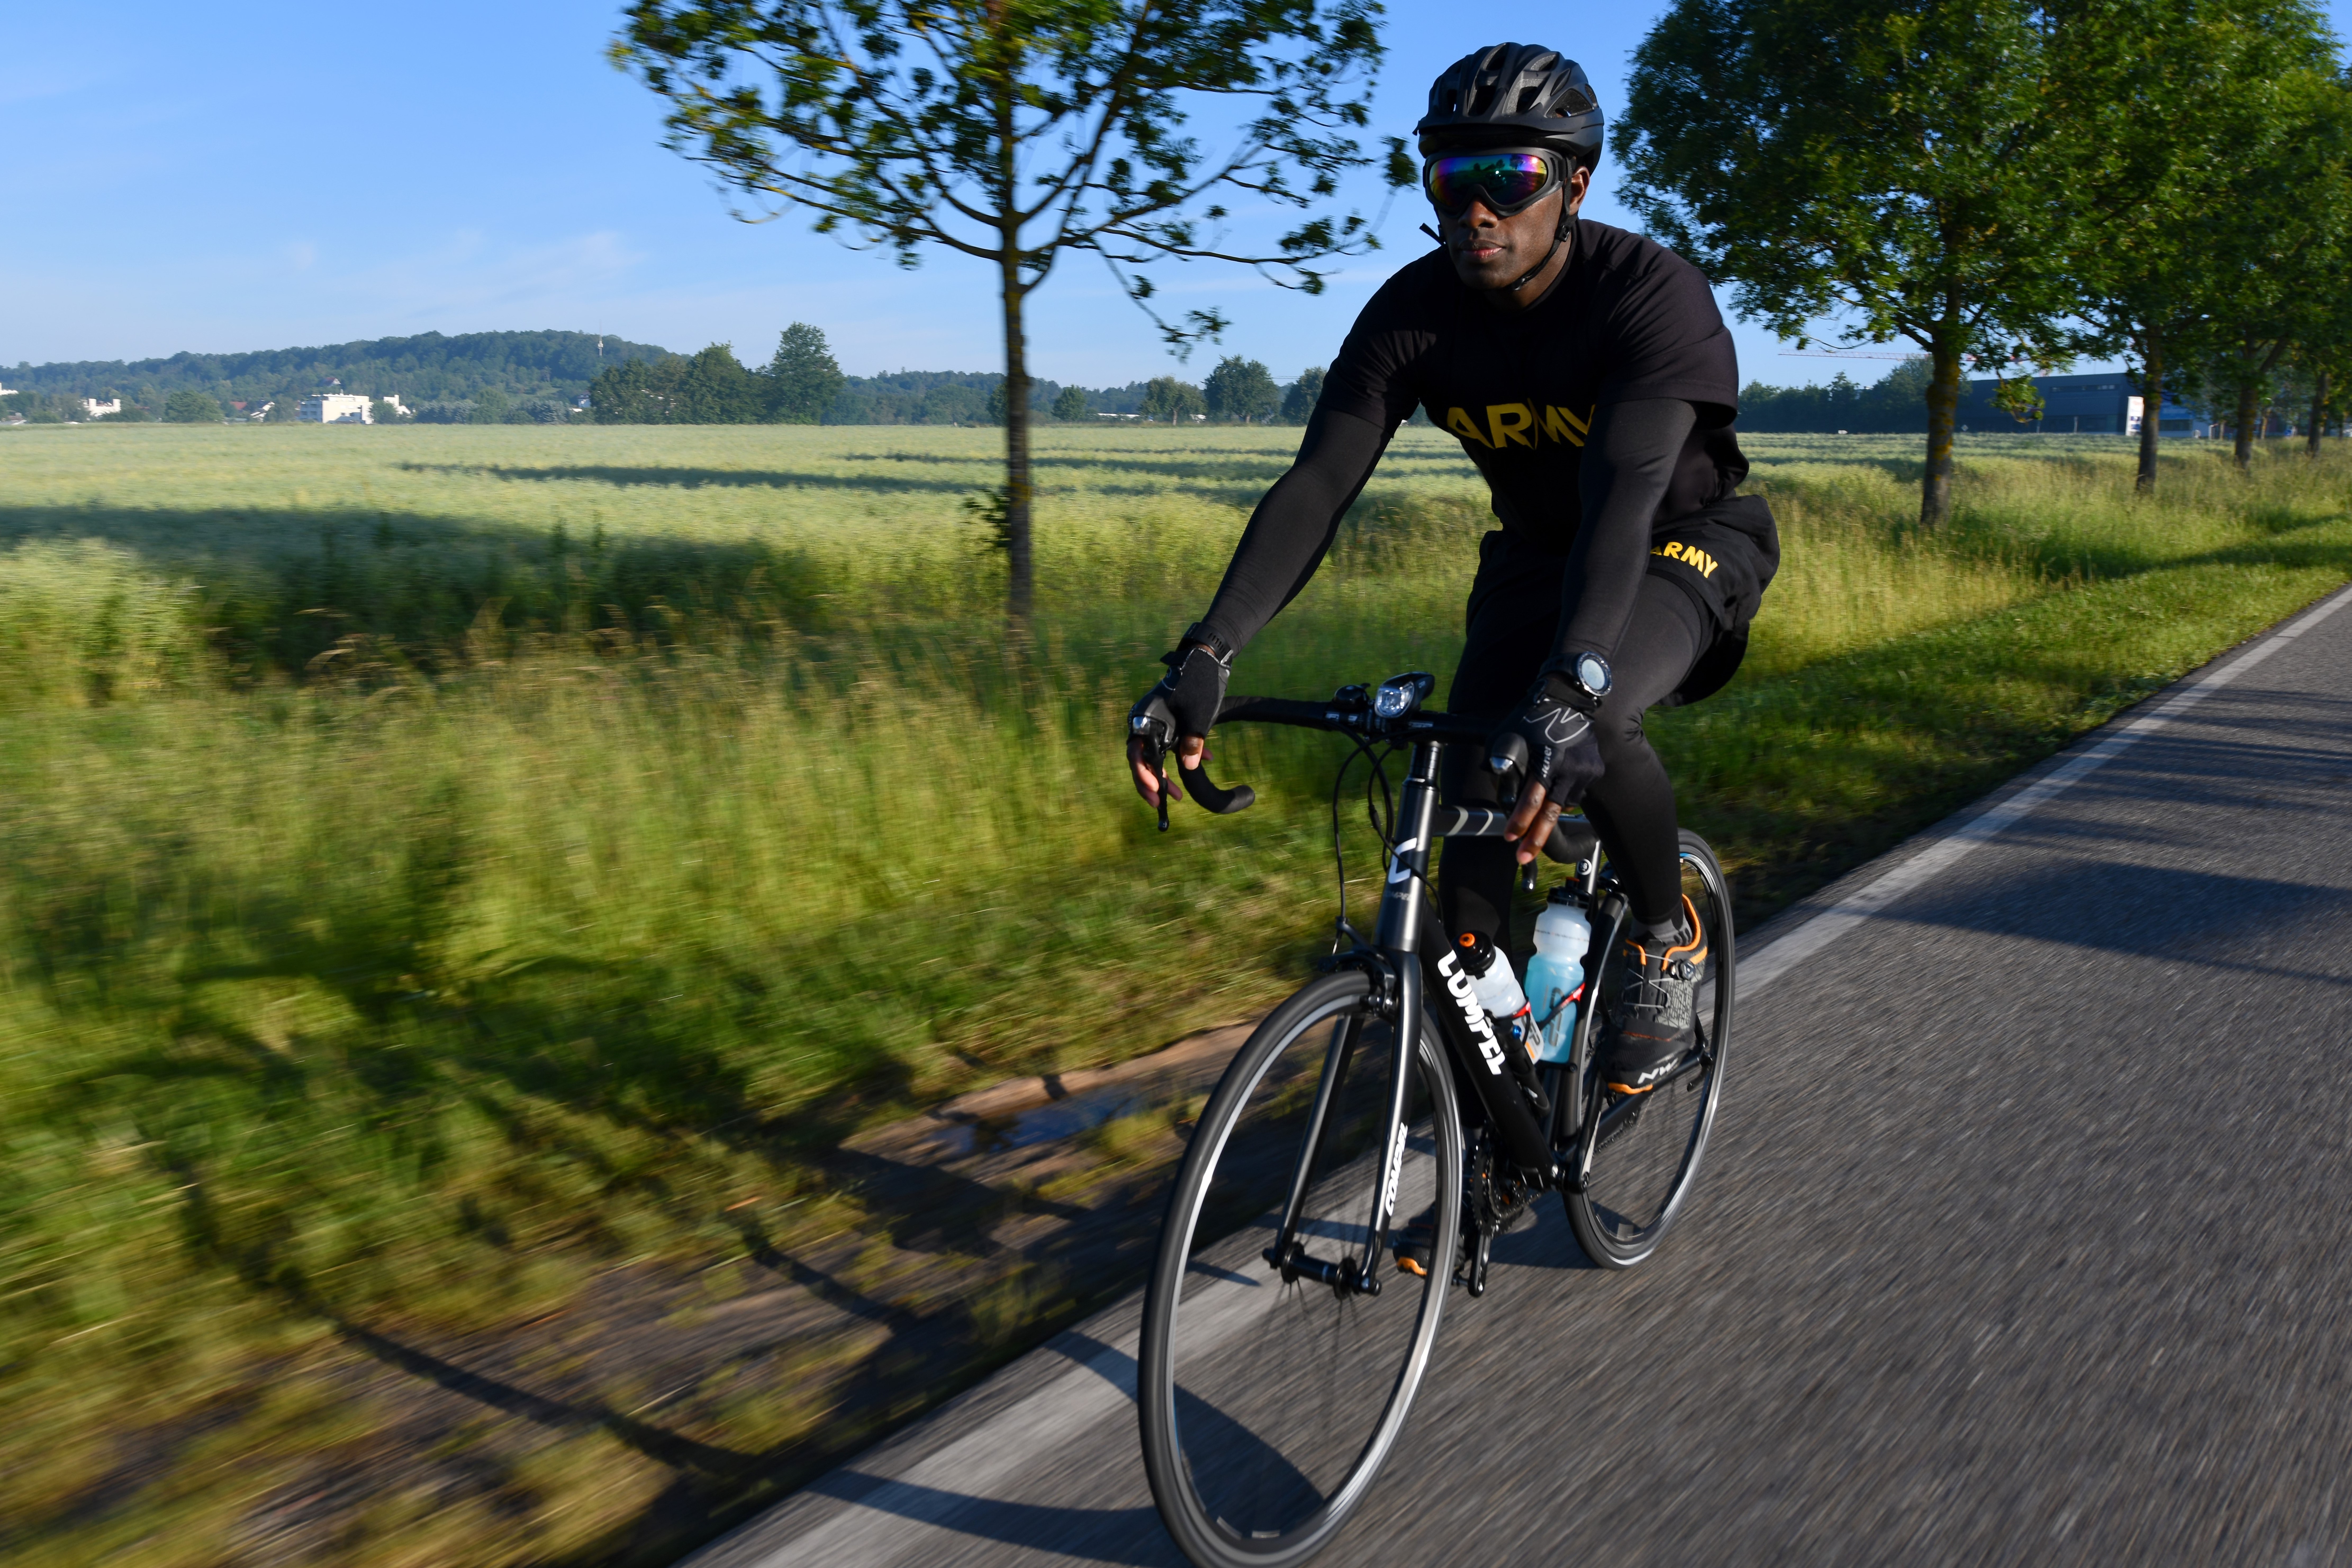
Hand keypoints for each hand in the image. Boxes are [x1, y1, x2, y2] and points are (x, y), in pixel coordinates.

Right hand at [1128, 644, 1229, 809]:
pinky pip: (1169, 746)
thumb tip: (1189, 768)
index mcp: (1145, 719)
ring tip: (1175, 796)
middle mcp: (1146, 723)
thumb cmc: (1198, 685)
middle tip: (1158, 803)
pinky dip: (1181, 758)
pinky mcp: (1170, 724)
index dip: (1143, 775)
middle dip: (1150, 782)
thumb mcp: (1198, 715)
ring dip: (1163, 776)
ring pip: (1155, 755)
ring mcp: (1157, 724)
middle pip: (1141, 759)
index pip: (1136, 753)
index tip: (1155, 790)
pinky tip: (1198, 768)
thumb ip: (1193, 741)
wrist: (1206, 661)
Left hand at [1490, 676, 1603, 864]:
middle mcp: (1570, 767)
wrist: (1568, 699)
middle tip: (1523, 858)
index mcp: (1548, 759)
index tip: (1510, 839)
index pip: (1533, 799)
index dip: (1521, 821)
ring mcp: (1586, 769)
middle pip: (1552, 813)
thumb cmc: (1531, 717)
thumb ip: (1502, 760)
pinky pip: (1576, 792)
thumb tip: (1500, 786)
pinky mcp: (1596, 769)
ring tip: (1537, 810)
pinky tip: (1555, 784)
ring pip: (1564, 804)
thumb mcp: (1507, 735)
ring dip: (1549, 811)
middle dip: (1536, 838)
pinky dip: (1563, 794)